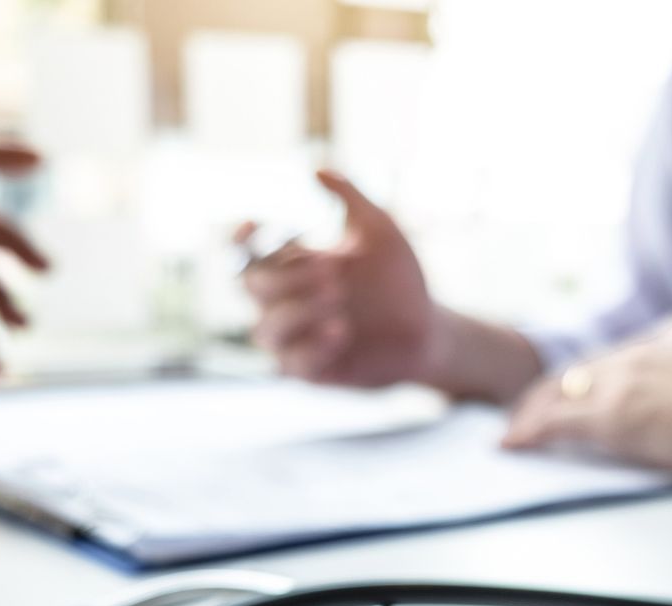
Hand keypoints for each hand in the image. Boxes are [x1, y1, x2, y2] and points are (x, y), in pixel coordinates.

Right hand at [238, 170, 439, 387]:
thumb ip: (350, 198)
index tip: (258, 224)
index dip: (243, 241)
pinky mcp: (313, 372)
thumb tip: (317, 169)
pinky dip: (311, 346)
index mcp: (294, 267)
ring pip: (264, 329)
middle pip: (254, 288)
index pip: (247, 254)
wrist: (428, 330)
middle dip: (289, 277)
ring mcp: (296, 339)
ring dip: (297, 311)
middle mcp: (286, 303)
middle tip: (335, 273)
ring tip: (339, 302)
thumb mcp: (381, 231)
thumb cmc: (400, 280)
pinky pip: (291, 364)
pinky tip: (341, 330)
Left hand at [502, 319, 671, 483]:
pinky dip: (530, 431)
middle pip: (583, 370)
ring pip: (561, 390)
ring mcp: (629, 379)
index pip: (621, 359)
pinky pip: (556, 420)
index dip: (595, 378)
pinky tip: (512, 443)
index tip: (581, 391)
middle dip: (554, 392)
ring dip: (533, 412)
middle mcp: (647, 351)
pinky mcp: (617, 413)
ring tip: (514, 432)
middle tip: (530, 413)